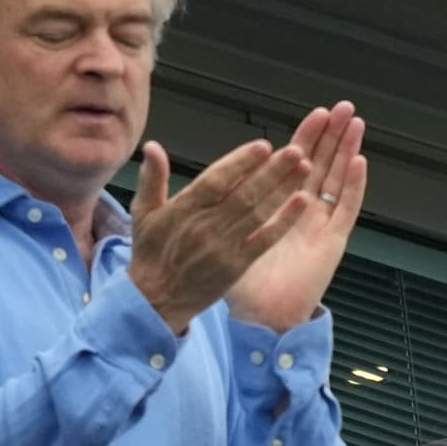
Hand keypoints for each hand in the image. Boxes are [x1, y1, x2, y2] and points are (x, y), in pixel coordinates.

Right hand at [123, 132, 312, 332]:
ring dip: (283, 190)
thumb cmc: (151, 253)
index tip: (263, 146)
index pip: (216, 180)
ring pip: (258, 213)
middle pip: (244, 194)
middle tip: (296, 150)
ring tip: (304, 169)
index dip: (240, 162)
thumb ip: (151, 178)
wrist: (156, 300)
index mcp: (183, 210)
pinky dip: (284, 221)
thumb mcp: (143, 213)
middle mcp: (205, 227)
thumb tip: (152, 146)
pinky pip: (264, 240)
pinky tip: (301, 202)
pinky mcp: (237, 265)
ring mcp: (223, 247)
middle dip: (272, 171)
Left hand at [223, 102, 368, 332]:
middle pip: (321, 164)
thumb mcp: (217, 235)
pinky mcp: (331, 242)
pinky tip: (359, 162)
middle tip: (343, 107)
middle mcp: (302, 212)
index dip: (304, 137)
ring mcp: (320, 225)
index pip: (294, 163)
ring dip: (346, 151)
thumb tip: (176, 164)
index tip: (314, 114)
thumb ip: (200, 200)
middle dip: (331, 135)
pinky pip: (345, 210)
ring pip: (336, 179)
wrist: (260, 316)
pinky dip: (353, 187)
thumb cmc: (241, 281)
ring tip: (355, 123)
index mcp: (277, 207)